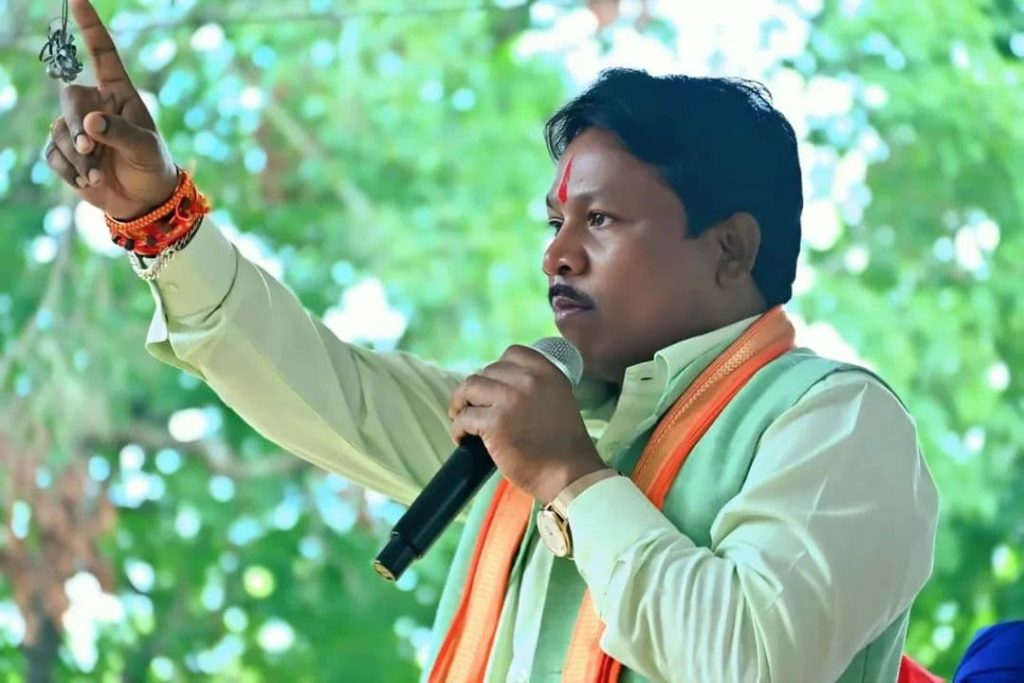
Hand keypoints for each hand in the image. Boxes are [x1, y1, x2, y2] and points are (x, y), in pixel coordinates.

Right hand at [44, 0, 177, 220]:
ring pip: (59, 130)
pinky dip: (68, 169)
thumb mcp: (145, 148)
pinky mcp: (66, 153)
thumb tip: (90, 122)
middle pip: (69, 98)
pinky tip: (87, 181)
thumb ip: (121, 133)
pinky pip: (53, 154)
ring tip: (98, 173)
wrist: (144, 201)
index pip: (103, 55)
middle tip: (89, 146)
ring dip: (77, 156)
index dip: (91, 27)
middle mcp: (96, 106)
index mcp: (119, 95)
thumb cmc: (152, 167)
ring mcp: (78, 128)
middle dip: (76, 124)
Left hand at [448, 345, 606, 502]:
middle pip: (486, 372)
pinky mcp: (495, 423)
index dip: (496, 369)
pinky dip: (458, 428)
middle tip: (474, 408)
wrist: (570, 474)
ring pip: (469, 388)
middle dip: (477, 391)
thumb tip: (500, 384)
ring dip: (461, 403)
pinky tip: (463, 439)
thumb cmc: (564, 445)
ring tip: (462, 418)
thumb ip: (536, 386)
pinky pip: (464, 417)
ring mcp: (510, 400)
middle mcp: (529, 381)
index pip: (512, 353)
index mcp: (548, 372)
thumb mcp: (559, 399)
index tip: (493, 387)